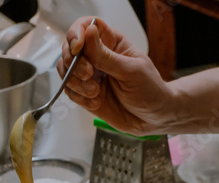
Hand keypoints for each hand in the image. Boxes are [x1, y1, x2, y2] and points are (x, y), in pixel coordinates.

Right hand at [57, 16, 173, 135]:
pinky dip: (79, 98)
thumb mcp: (131, 71)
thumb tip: (88, 33)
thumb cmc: (149, 91)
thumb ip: (107, 56)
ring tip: (95, 93)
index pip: (86, 26)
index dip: (77, 33)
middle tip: (89, 75)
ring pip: (65, 70)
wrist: (152, 118)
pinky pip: (70, 91)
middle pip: (69, 49)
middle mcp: (97, 57)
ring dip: (76, 83)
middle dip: (74, 63)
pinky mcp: (86, 95)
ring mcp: (90, 76)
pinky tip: (96, 102)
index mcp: (112, 43)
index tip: (78, 47)